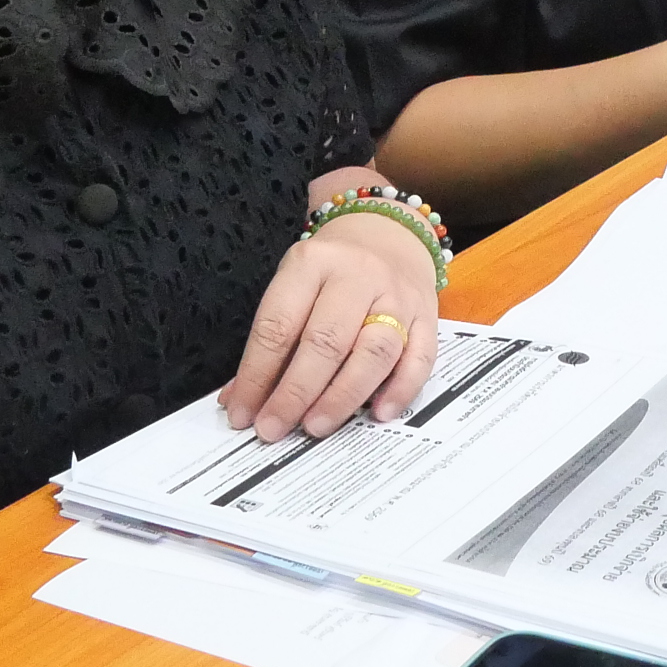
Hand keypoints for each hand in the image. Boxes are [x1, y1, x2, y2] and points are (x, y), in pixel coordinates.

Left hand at [227, 201, 440, 441]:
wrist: (390, 236)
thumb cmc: (332, 273)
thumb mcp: (294, 288)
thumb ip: (271, 343)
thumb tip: (238, 400)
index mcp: (312, 263)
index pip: (279, 325)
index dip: (257, 375)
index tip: (243, 414)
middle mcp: (357, 274)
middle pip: (326, 341)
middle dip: (296, 392)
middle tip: (274, 429)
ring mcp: (398, 295)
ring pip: (375, 352)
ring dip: (343, 396)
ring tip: (316, 426)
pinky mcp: (428, 315)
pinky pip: (420, 358)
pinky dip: (400, 390)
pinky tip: (378, 414)